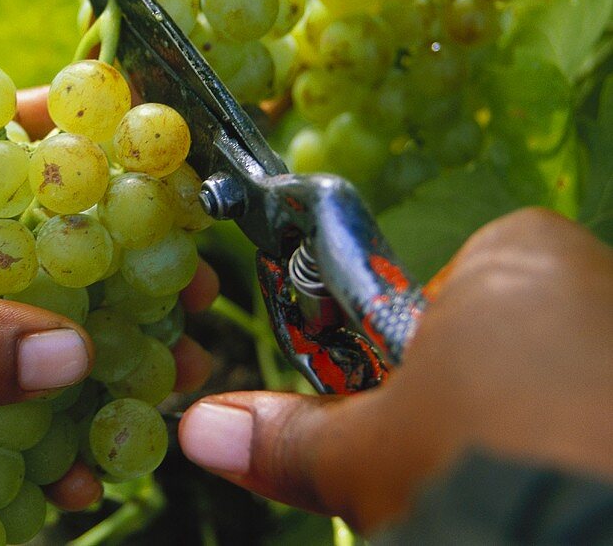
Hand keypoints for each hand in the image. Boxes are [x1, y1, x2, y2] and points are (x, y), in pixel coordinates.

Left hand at [0, 87, 215, 544]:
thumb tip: (69, 352)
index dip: (46, 134)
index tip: (136, 138)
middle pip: (15, 263)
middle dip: (103, 271)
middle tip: (186, 283)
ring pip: (16, 357)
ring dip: (92, 373)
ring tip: (171, 381)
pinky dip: (40, 459)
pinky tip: (86, 471)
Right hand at [178, 208, 612, 531]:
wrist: (587, 542)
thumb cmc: (471, 464)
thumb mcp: (363, 452)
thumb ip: (289, 432)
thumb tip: (201, 428)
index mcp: (519, 255)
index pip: (449, 283)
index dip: (416, 350)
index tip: (409, 407)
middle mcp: (599, 280)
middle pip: (512, 332)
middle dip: (477, 392)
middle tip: (453, 457)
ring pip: (569, 378)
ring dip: (536, 422)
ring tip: (509, 481)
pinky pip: (603, 412)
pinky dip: (585, 444)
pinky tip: (563, 490)